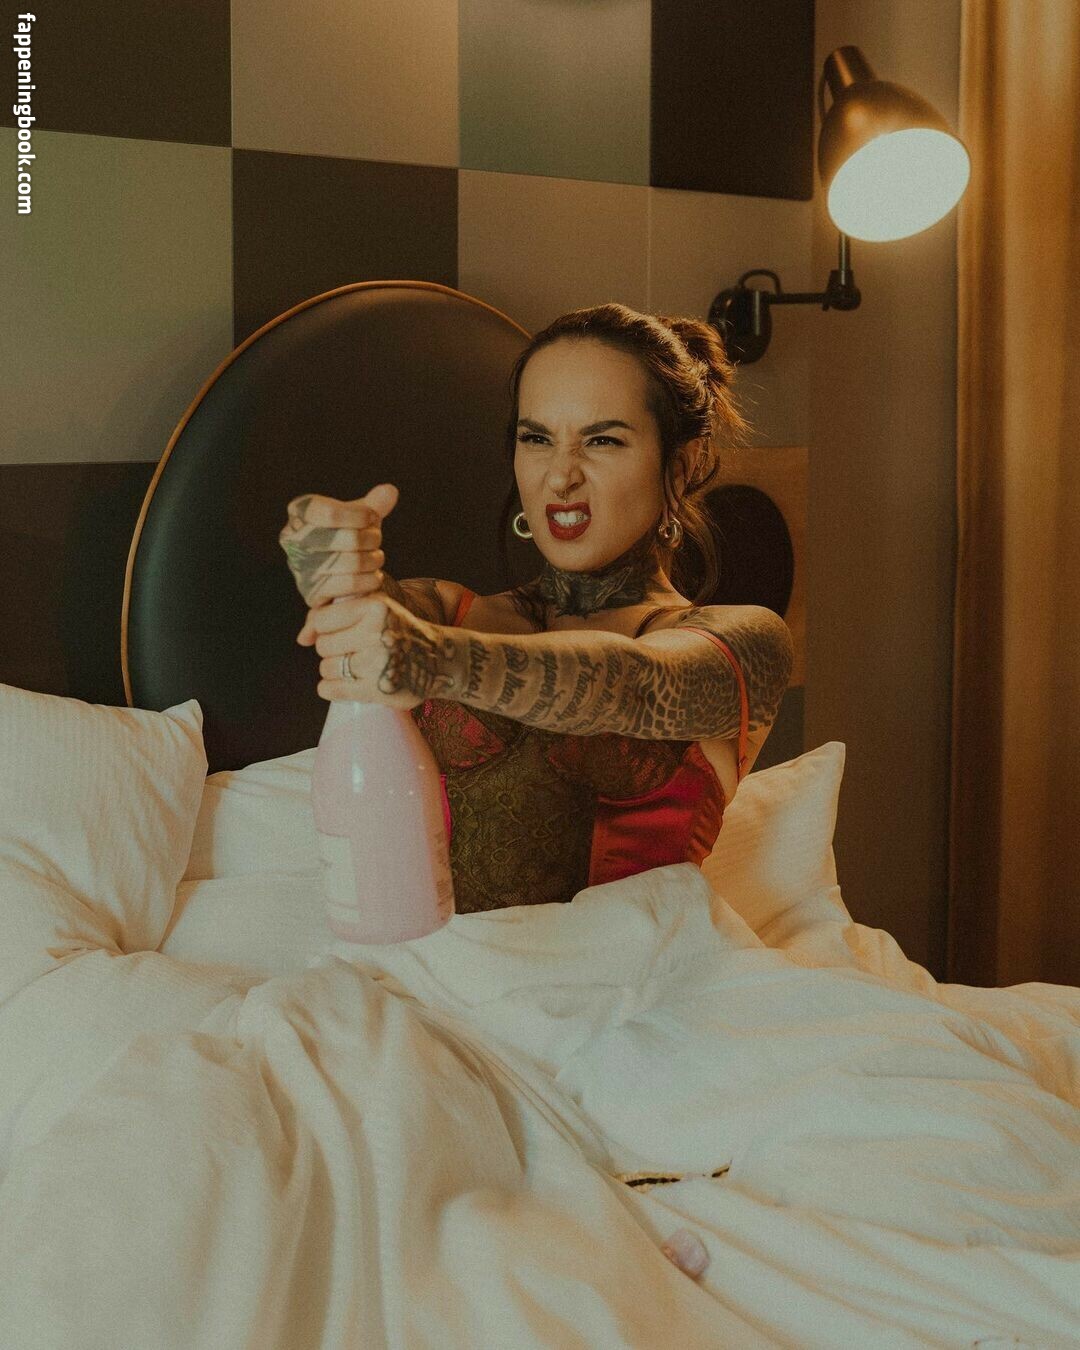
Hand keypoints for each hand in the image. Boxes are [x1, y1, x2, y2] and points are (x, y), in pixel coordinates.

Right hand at [278, 483, 398, 644]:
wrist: (338, 573)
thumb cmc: (348, 536)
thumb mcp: (360, 518)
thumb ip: (374, 505)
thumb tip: (390, 491)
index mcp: (299, 512)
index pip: (329, 513)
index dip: (358, 515)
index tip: (373, 517)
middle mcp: (292, 539)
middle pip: (345, 538)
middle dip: (370, 538)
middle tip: (376, 539)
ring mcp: (300, 568)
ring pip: (351, 562)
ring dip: (373, 559)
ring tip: (377, 557)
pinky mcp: (311, 593)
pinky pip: (349, 584)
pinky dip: (370, 579)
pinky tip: (375, 575)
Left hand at [304, 592, 452, 707]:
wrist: (439, 660)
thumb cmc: (398, 631)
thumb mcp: (376, 609)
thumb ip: (335, 615)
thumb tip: (301, 639)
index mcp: (376, 607)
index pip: (322, 619)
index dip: (326, 628)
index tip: (341, 633)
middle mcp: (377, 633)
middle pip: (324, 646)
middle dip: (332, 651)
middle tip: (351, 652)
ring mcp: (377, 663)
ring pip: (326, 668)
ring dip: (333, 671)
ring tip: (354, 668)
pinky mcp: (377, 690)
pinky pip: (332, 690)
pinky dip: (331, 689)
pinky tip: (345, 684)